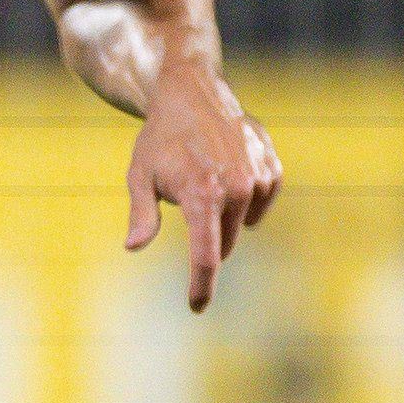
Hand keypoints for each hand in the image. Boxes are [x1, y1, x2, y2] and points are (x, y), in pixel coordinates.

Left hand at [123, 80, 283, 311]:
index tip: (196, 307)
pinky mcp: (271, 170)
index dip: (201, 286)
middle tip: (185, 195)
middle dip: (204, 234)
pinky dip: (245, 199)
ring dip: (222, 213)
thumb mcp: (140, 177)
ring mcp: (257, 179)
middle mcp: (235, 189)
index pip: (206, 256)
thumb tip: (132, 247)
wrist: (193, 95)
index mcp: (201, 196)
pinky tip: (229, 176)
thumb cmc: (159, 139)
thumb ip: (141, 215)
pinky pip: (261, 203)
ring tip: (204, 176)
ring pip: (241, 223)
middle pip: (222, 243)